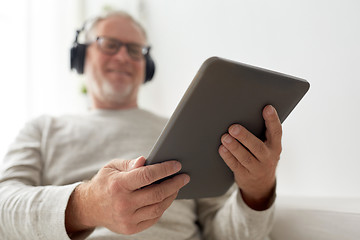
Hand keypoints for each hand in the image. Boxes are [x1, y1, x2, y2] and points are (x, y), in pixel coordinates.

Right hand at [65, 157, 189, 234]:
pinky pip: (153, 218)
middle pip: (157, 193)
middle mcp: (123, 203)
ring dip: (171, 196)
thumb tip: (146, 160)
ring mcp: (127, 218)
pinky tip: (166, 198)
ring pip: (158, 207)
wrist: (89, 207)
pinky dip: (162, 207)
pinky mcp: (131, 228)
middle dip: (174, 183)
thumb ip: (130, 164)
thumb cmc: (104, 183)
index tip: (177, 165)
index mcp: (118, 185)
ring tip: (177, 186)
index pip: (147, 176)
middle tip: (185, 176)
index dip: (165, 169)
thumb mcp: (112, 167)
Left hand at [218, 105, 281, 209]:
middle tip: (233, 128)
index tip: (267, 108)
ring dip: (234, 147)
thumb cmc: (261, 157)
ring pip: (245, 157)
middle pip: (257, 146)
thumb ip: (261, 132)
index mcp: (275, 146)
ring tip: (224, 137)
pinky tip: (222, 149)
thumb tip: (245, 112)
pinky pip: (235, 165)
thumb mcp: (268, 146)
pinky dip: (228, 157)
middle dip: (244, 136)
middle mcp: (268, 157)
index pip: (276, 131)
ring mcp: (257, 168)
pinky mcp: (245, 175)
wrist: (261, 185)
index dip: (272, 119)